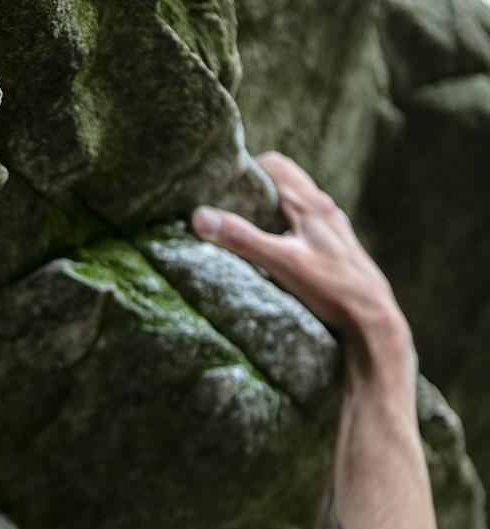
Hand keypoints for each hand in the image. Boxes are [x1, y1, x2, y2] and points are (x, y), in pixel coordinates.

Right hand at [191, 153, 413, 375]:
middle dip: (252, 189)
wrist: (372, 319)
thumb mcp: (281, 262)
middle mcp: (323, 209)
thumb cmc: (332, 289)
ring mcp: (331, 228)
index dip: (245, 170)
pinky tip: (271, 251)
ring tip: (242, 229)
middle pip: (283, 182)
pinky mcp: (332, 247)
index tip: (220, 187)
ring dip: (267, 210)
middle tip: (224, 208)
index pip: (274, 165)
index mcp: (311, 204)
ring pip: (292, 204)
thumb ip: (242, 238)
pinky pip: (301, 226)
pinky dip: (281, 228)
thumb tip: (200, 217)